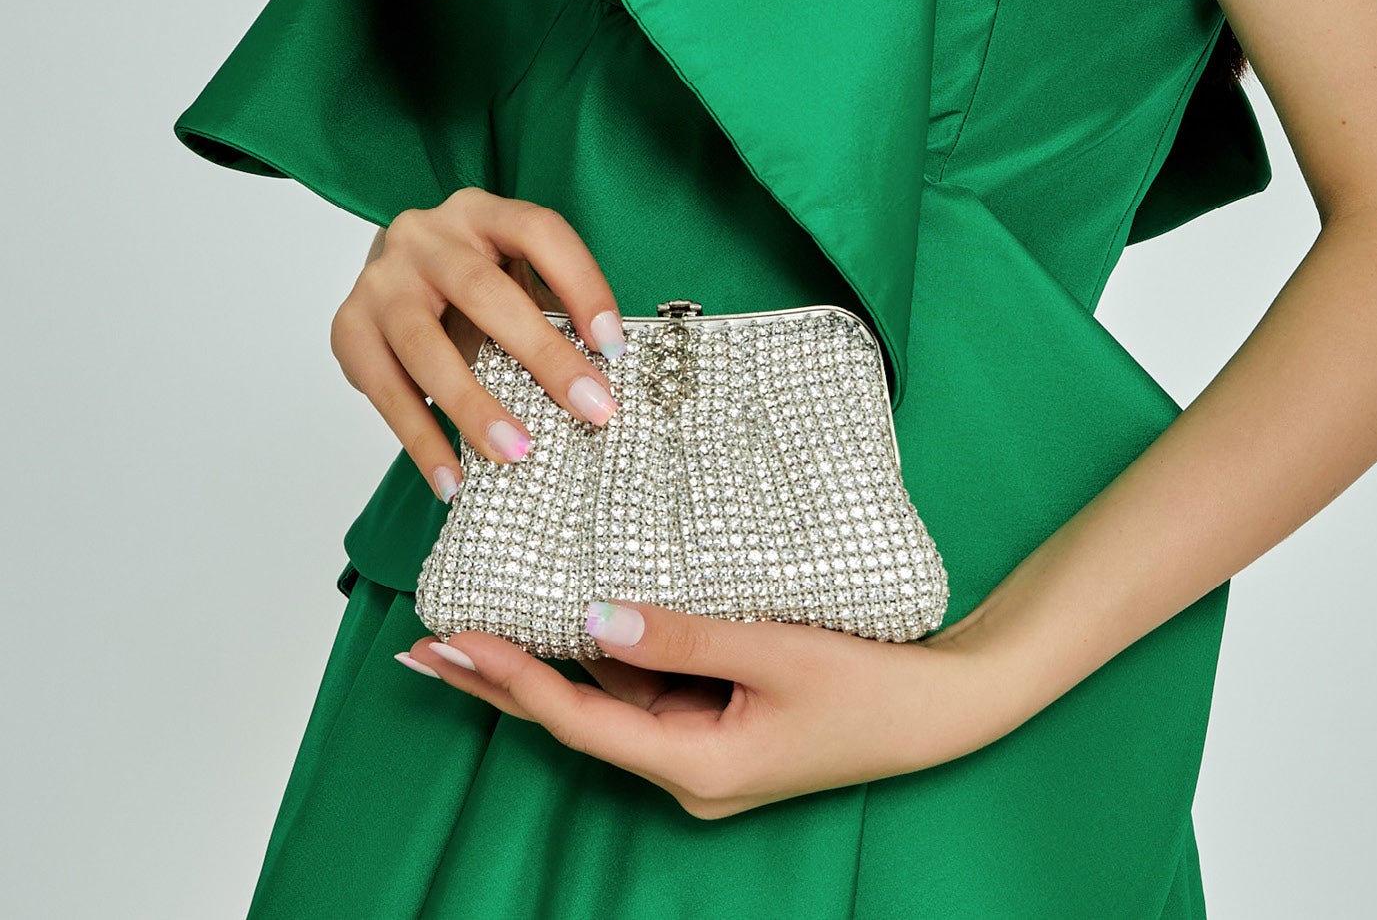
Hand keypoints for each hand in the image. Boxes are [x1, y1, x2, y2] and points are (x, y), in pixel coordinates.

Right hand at [330, 189, 626, 501]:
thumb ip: (543, 306)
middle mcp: (423, 236)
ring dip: (475, 407)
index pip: (537, 231)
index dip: (581, 284)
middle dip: (543, 355)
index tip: (614, 346)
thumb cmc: (467, 284)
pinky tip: (453, 480)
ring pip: (426, 346)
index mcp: (478, 211)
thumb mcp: (507, 272)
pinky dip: (422, 441)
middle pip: (483, 292)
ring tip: (517, 454)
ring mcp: (380, 281)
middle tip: (590, 409)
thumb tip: (597, 381)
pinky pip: (387, 393)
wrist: (388, 277)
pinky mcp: (348, 329)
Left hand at [394, 598, 1025, 816]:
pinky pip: (652, 687)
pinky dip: (612, 654)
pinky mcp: (721, 726)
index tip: (455, 642)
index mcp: (695, 765)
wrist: (939, 710)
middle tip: (426, 648)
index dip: (512, 677)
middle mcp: (686, 769)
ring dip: (554, 662)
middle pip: (576, 717)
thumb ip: (682, 634)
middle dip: (500, 681)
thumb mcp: (774, 649)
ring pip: (613, 697)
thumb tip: (594, 618)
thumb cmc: (868, 683)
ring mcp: (703, 749)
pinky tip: (579, 620)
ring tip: (482, 624)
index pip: (581, 718)